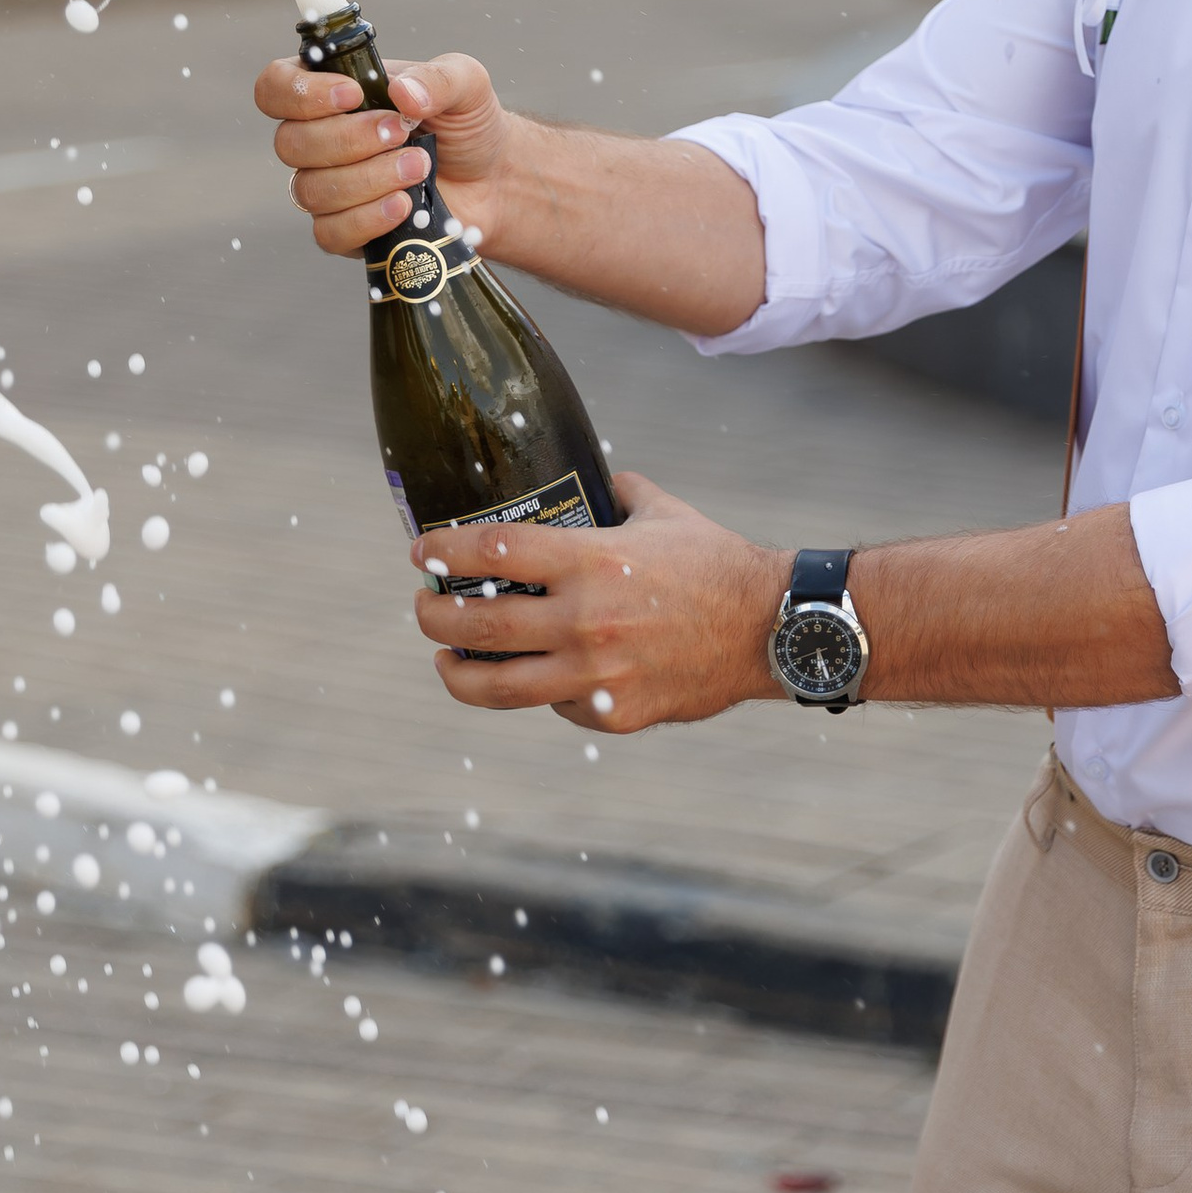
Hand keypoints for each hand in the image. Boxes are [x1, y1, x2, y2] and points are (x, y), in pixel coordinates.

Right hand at [253, 47, 514, 257]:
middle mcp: (321, 138)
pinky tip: (404, 205)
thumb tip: (403, 93)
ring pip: (311, 189)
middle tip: (402, 132)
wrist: (494, 179)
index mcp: (333, 92)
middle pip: (289, 143)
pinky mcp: (346, 230)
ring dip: (368, 178)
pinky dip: (367, 219)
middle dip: (349, 139)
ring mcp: (328, 186)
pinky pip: (330, 232)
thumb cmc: (468, 124)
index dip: (300, 94)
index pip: (277, 87)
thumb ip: (438, 78)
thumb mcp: (466, 84)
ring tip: (419, 166)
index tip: (352, 96)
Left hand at [412, 474, 783, 731]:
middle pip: (476, 624)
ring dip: (456, 672)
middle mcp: (583, 620)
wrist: (770, 628)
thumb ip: (620, 491)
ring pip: (497, 685)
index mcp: (590, 560)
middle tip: (422, 607)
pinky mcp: (614, 713)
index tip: (422, 552)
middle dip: (432, 616)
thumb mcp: (663, 512)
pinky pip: (555, 706)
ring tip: (445, 661)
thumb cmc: (716, 563)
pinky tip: (533, 677)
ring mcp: (596, 674)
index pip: (494, 550)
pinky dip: (538, 692)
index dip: (445, 551)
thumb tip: (598, 478)